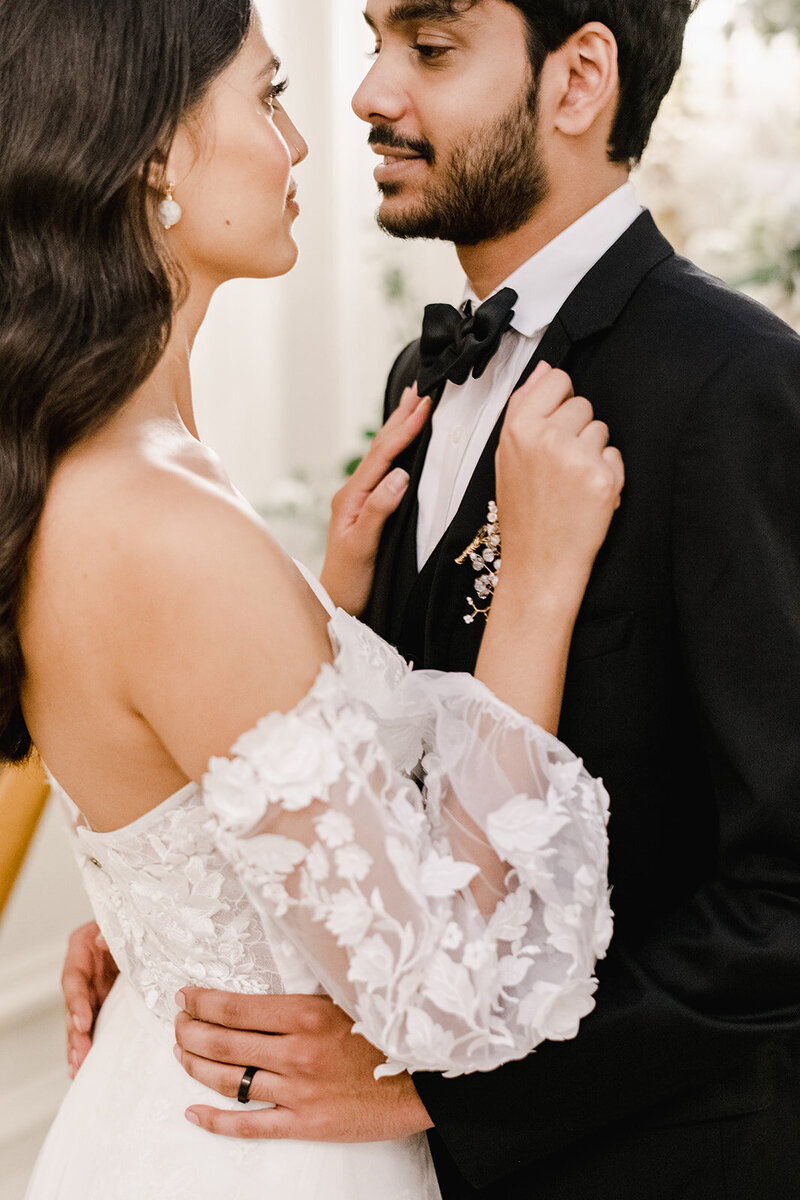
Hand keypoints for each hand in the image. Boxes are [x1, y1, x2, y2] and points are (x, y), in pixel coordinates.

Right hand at [62, 921, 118, 1075]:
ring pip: (79, 1022)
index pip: (73, 980)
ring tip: (78, 1067)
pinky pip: (93, 1025)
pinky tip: (82, 1065)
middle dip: (76, 1033)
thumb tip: (103, 940)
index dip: (76, 1003)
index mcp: (81, 950)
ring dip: (79, 1045)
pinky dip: (88, 1044)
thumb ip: (112, 932)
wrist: (143, 926)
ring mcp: (91, 990)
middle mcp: (82, 973)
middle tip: (80, 1055)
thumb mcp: (121, 922)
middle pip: (73, 1007)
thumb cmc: (129, 921)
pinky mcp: (102, 1003)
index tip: (82, 1022)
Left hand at [174, 988, 432, 1140]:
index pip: (235, 1007)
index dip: (201, 1001)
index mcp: (307, 1013)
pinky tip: (193, 1113)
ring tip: (180, 1054)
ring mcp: (298, 1091)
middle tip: (175, 1023)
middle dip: (189, 1031)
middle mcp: (296, 1052)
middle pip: (223, 1042)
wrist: (429, 1077)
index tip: (184, 995)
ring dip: (196, 1066)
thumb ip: (308, 991)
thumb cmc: (392, 1027)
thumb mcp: (350, 995)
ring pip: (228, 1080)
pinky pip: (249, 1126)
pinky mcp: (306, 1123)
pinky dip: (215, 1121)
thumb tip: (269, 978)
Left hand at [320, 388, 430, 615]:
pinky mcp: (367, 509)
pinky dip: (395, 450)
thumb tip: (400, 476)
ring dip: (397, 428)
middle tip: (420, 387)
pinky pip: (383, 470)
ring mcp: (358, 500)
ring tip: (411, 403)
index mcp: (351, 498)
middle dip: (400, 417)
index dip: (404, 429)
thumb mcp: (364, 547)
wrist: (337, 604)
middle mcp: (352, 494)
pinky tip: (402, 444)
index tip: (424, 405)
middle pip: (380, 448)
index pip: (382, 456)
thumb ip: (379, 510)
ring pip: (381, 456)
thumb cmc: (350, 582)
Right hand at [496, 362, 623, 606]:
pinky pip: (616, 456)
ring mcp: (575, 457)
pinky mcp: (602, 478)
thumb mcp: (508, 456)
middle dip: (577, 431)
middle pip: (583, 404)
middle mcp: (545, 438)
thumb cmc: (525, 513)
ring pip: (601, 429)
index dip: (561, 402)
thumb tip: (545, 369)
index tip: (555, 427)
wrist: (538, 564)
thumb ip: (525, 407)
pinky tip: (587, 495)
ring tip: (572, 483)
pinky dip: (608, 474)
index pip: (557, 381)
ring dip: (593, 453)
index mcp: (517, 429)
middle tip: (560, 467)